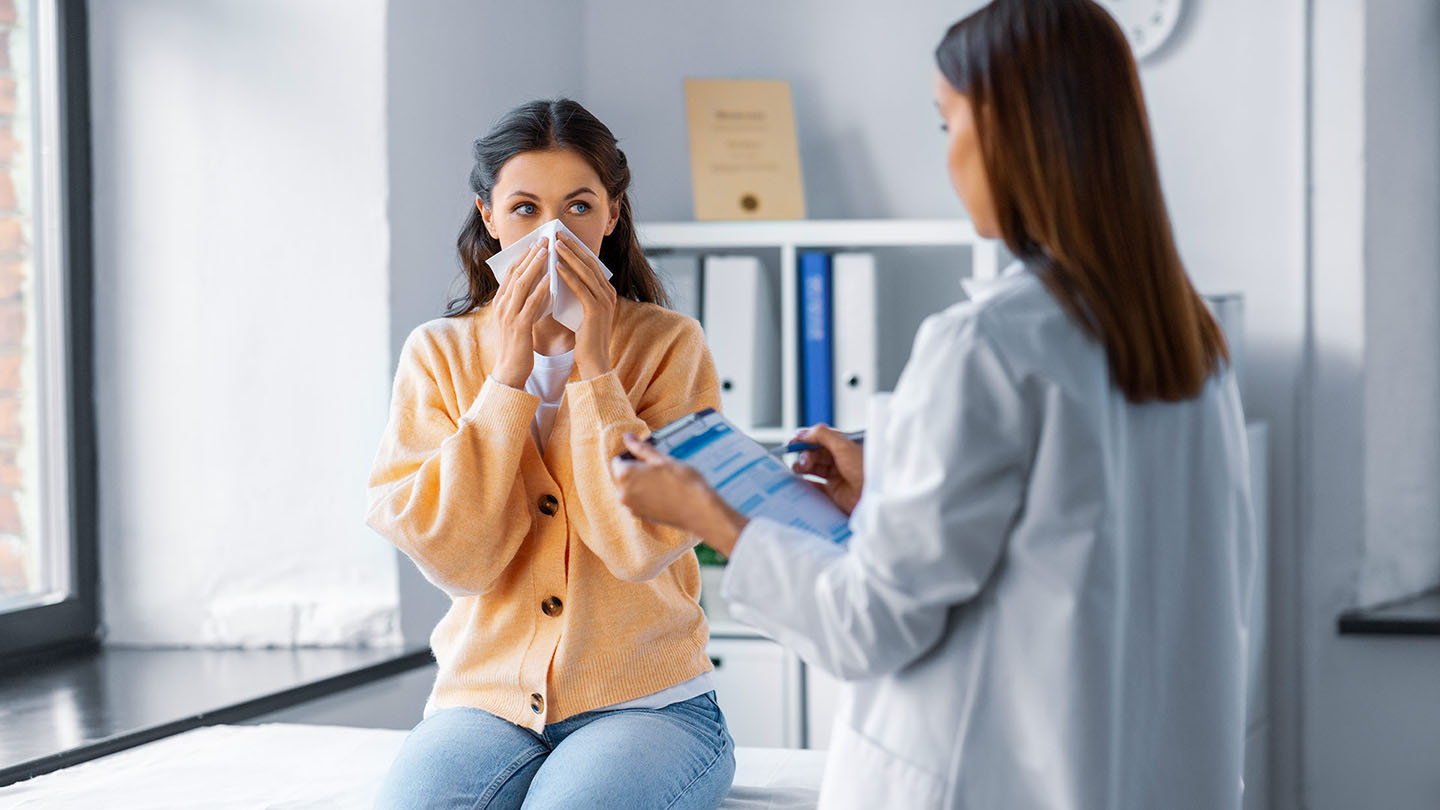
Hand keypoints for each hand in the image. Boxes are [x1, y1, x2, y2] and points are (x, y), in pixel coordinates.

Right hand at [490, 240, 551, 388]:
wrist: (510, 372)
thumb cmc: (518, 346)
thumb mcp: (519, 319)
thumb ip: (525, 302)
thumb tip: (540, 285)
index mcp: (501, 303)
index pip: (511, 273)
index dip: (523, 257)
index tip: (536, 243)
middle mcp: (502, 306)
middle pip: (515, 274)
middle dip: (530, 255)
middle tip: (543, 240)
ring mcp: (508, 315)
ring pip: (521, 284)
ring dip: (535, 266)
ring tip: (547, 251)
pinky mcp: (519, 327)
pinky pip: (530, 303)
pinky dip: (541, 289)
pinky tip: (552, 278)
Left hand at [553, 232, 616, 379]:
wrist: (594, 361)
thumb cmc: (584, 338)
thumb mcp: (581, 310)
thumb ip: (577, 294)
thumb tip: (560, 276)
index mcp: (606, 292)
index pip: (591, 264)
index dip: (577, 248)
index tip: (562, 236)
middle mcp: (608, 293)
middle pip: (589, 263)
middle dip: (573, 246)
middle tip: (557, 233)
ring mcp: (604, 301)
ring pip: (585, 272)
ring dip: (569, 256)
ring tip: (554, 244)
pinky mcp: (596, 310)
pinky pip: (581, 288)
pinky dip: (568, 275)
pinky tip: (556, 266)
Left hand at [611, 432, 748, 555]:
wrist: (698, 510)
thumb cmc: (682, 482)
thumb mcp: (662, 459)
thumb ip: (640, 448)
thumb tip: (627, 436)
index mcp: (625, 475)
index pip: (618, 461)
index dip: (632, 456)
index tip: (647, 457)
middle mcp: (623, 493)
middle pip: (622, 476)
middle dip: (635, 470)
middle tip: (657, 468)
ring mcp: (632, 507)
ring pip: (630, 489)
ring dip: (640, 483)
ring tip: (663, 480)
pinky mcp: (641, 516)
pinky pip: (638, 500)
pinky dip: (646, 495)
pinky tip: (663, 492)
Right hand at [791, 424, 864, 515]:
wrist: (875, 495)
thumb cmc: (865, 469)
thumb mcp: (843, 445)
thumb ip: (822, 435)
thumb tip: (803, 432)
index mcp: (844, 446)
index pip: (820, 439)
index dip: (806, 440)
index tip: (794, 442)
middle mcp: (840, 460)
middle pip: (815, 454)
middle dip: (805, 454)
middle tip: (802, 460)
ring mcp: (837, 476)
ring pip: (814, 468)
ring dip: (803, 466)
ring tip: (799, 469)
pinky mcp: (834, 492)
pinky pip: (816, 486)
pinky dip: (806, 483)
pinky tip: (800, 481)